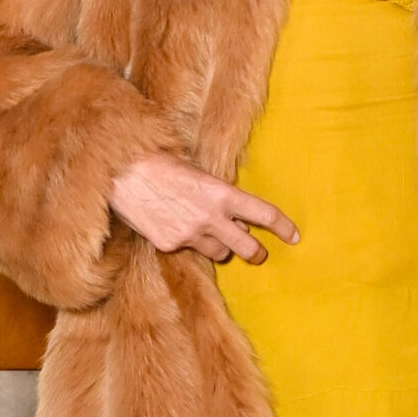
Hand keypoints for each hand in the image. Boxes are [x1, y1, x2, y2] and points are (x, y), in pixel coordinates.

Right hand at [111, 152, 297, 265]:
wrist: (123, 171)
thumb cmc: (161, 162)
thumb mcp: (199, 172)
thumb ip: (219, 195)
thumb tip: (236, 215)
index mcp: (222, 193)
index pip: (264, 214)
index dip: (283, 227)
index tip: (294, 236)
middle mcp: (211, 217)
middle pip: (248, 247)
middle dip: (256, 252)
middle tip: (258, 252)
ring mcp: (190, 234)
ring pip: (220, 254)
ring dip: (221, 247)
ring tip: (211, 235)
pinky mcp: (170, 245)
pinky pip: (189, 251)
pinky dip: (189, 243)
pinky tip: (177, 226)